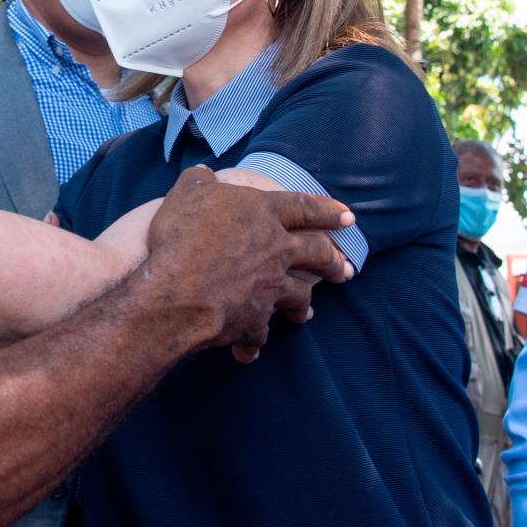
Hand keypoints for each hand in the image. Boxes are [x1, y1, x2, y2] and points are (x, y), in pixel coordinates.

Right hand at [141, 167, 353, 362]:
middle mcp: (276, 251)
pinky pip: (258, 335)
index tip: (349, 217)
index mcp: (265, 215)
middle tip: (346, 269)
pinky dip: (252, 343)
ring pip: (298, 296)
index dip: (328, 211)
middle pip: (316, 255)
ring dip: (303, 306)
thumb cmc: (183, 234)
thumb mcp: (187, 192)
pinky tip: (249, 350)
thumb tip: (203, 175)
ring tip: (306, 314)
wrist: (177, 289)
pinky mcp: (254, 321)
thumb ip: (199, 181)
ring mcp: (270, 288)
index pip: (305, 208)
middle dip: (333, 262)